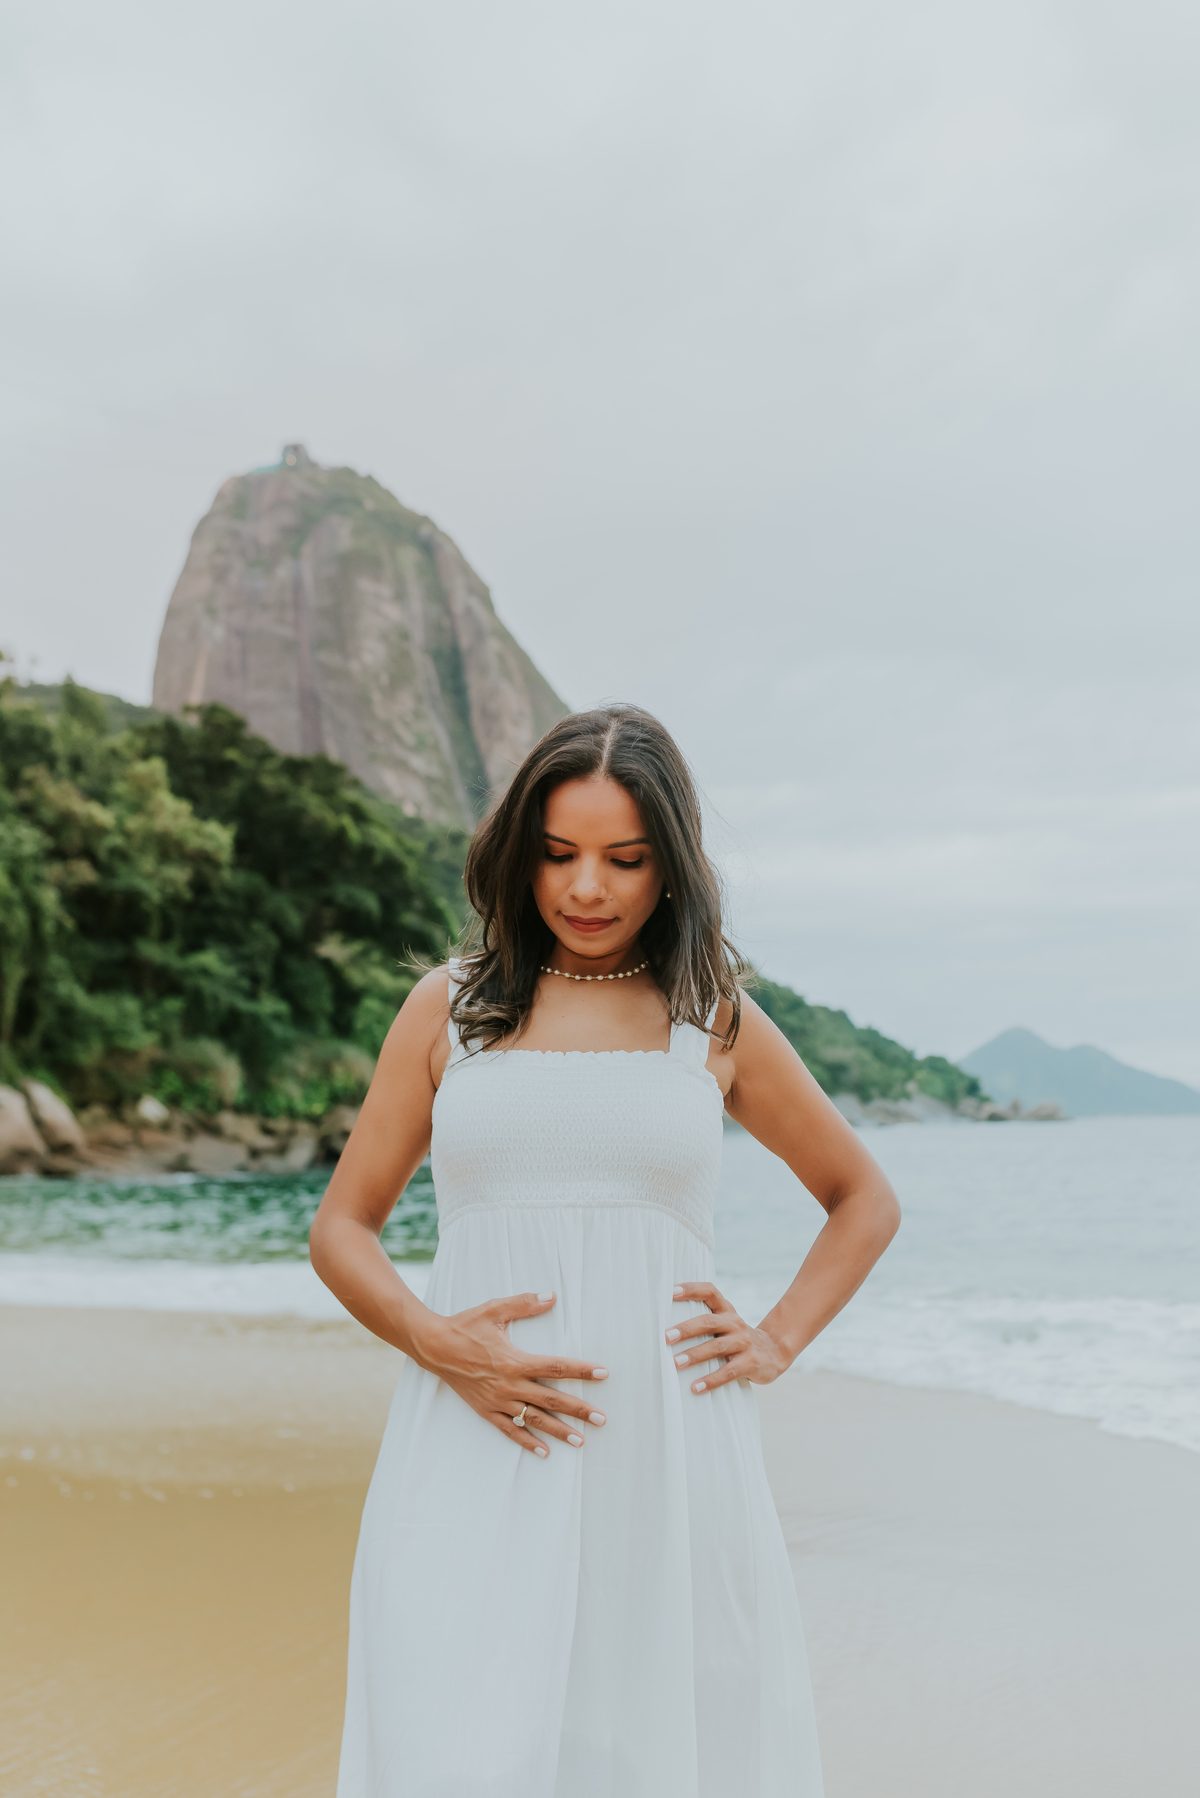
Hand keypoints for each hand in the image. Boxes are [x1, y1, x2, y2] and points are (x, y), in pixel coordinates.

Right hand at [418, 1290, 607, 1457]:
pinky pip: (509, 1429)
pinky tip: (544, 1451)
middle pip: (551, 1399)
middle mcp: (509, 1384)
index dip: (581, 1371)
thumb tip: (551, 1296)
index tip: (602, 1374)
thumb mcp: (494, 1310)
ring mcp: (498, 1400)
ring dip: (559, 1430)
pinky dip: (527, 1441)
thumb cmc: (465, 1326)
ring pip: (534, 1419)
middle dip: (578, 1410)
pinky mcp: (486, 1410)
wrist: (434, 1347)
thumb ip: (524, 1304)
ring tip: (581, 1441)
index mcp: (515, 1360)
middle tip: (601, 1419)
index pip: (556, 1367)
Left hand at [666, 1282, 788, 1392]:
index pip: (710, 1292)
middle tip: (666, 1337)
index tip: (670, 1292)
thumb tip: (667, 1328)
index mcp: (726, 1310)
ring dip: (695, 1355)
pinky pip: (728, 1372)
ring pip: (717, 1347)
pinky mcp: (750, 1363)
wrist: (774, 1352)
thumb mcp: (726, 1324)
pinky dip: (711, 1380)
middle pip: (709, 1322)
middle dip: (686, 1329)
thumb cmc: (737, 1338)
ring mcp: (744, 1343)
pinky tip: (695, 1388)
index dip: (691, 1289)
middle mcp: (735, 1323)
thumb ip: (705, 1321)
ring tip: (676, 1363)